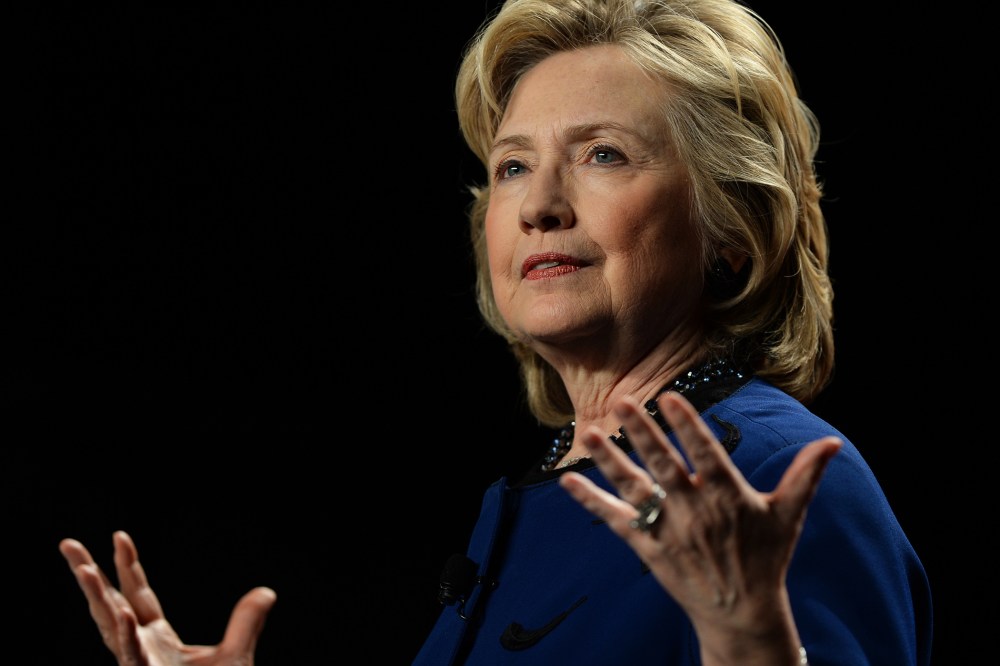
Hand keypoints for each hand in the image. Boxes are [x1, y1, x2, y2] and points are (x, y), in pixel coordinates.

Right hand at [59, 530, 275, 665]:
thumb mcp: (235, 655)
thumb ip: (246, 621)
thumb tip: (266, 591)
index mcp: (157, 640)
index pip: (137, 595)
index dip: (127, 565)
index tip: (119, 535)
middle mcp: (141, 651)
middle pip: (110, 604)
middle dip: (89, 574)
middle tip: (67, 543)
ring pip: (112, 628)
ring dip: (98, 599)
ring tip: (86, 569)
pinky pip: (133, 659)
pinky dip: (127, 636)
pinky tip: (122, 614)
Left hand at [558, 391, 840, 663]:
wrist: (741, 614)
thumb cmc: (765, 559)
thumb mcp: (788, 516)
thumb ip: (806, 475)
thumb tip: (832, 442)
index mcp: (728, 497)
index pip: (707, 454)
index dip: (689, 426)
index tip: (672, 398)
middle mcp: (695, 511)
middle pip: (664, 466)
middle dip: (643, 433)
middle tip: (622, 401)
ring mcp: (668, 529)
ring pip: (634, 489)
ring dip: (609, 460)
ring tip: (588, 432)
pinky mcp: (647, 546)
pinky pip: (614, 520)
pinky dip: (589, 501)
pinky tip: (566, 481)